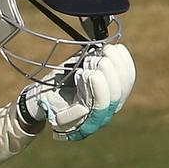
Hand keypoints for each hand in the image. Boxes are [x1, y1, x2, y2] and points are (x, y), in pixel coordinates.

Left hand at [17, 44, 135, 139]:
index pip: (128, 80)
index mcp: (112, 94)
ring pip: (106, 102)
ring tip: (87, 67)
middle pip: (120, 91)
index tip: (113, 47)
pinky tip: (80, 74)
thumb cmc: (62, 80)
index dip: (124, 62)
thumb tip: (108, 45)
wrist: (40, 96)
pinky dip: (87, 87)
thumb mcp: (82, 65)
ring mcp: (93, 119)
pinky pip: (88, 107)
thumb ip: (97, 58)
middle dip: (111, 69)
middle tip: (96, 57)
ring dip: (99, 78)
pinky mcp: (77, 122)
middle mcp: (107, 109)